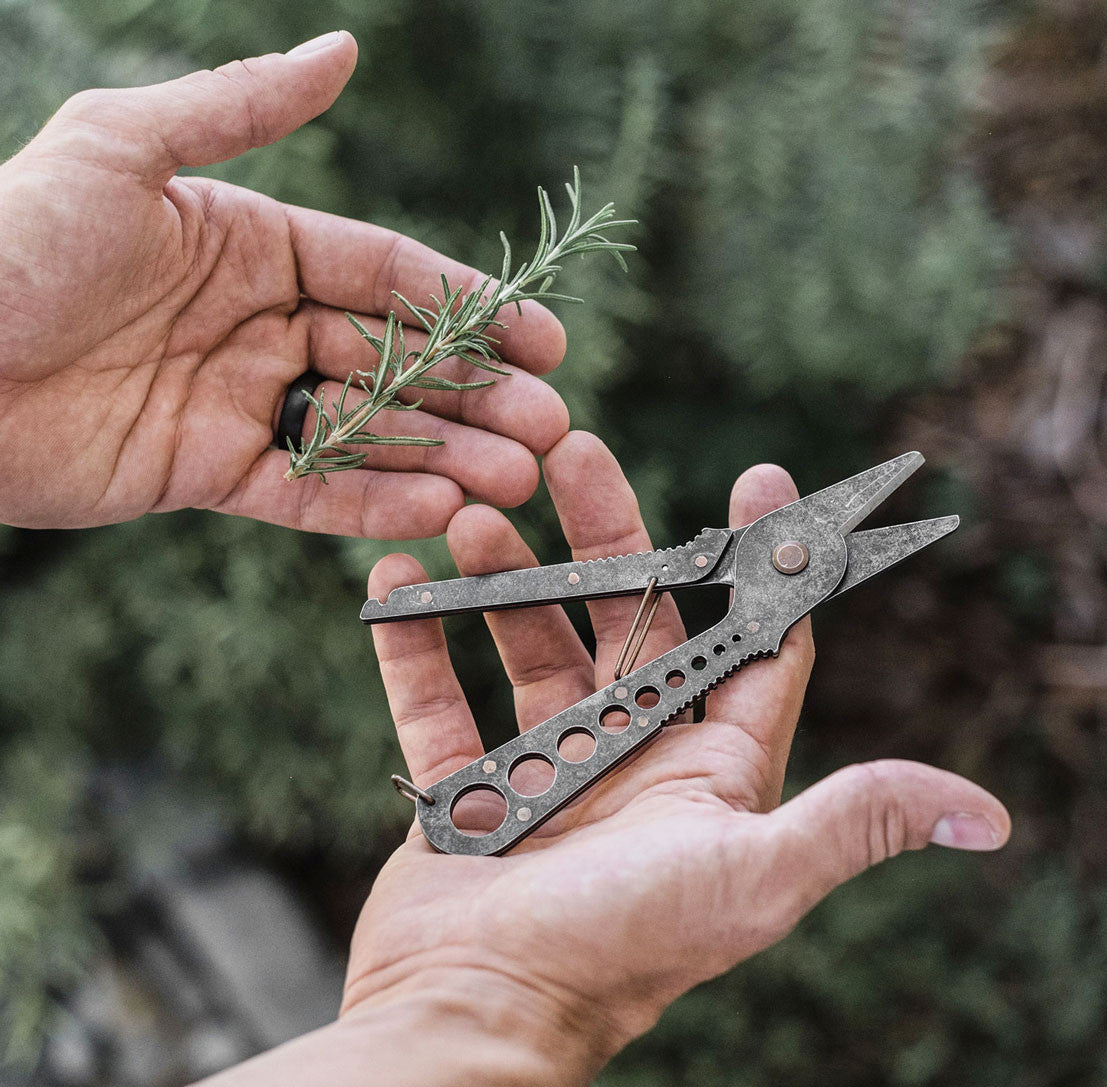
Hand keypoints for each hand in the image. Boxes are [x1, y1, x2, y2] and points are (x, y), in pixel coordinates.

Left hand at [0, 32, 565, 532]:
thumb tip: (345, 51)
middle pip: (394, 359)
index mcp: (251, 240)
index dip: (469, 307)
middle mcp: (257, 320)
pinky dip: (375, 502)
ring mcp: (240, 401)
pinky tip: (442, 512)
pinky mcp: (211, 472)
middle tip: (551, 429)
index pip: (386, 274)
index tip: (544, 341)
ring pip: (366, 430)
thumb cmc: (10, 240)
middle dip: (477, 396)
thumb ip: (239, 107)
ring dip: (446, 455)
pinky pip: (310, 492)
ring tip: (518, 481)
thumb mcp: (121, 148)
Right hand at [348, 430, 1010, 1064]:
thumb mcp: (750, 876)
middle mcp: (635, 761)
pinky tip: (400, 578)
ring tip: (476, 514)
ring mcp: (546, 771)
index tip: (757, 476)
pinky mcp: (466, 790)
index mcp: (709, 770)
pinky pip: (437, 701)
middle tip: (577, 451)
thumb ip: (854, 823)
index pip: (754, 643)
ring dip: (504, 579)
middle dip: (608, 535)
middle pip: (630, 620)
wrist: (475, 1018)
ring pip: (529, 647)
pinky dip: (418, 643)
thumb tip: (990, 815)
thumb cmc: (620, 951)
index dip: (766, 563)